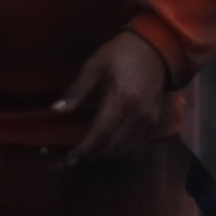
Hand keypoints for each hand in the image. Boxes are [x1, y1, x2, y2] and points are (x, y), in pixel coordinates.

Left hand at [53, 29, 174, 169]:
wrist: (159, 48)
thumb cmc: (122, 53)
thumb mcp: (95, 66)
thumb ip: (77, 91)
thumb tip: (56, 111)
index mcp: (121, 100)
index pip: (100, 136)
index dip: (82, 153)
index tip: (65, 163)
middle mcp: (138, 116)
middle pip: (112, 150)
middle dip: (88, 162)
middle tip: (67, 167)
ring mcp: (149, 121)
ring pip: (125, 153)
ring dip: (103, 162)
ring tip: (83, 163)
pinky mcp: (154, 123)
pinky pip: (135, 148)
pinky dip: (118, 155)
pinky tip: (103, 154)